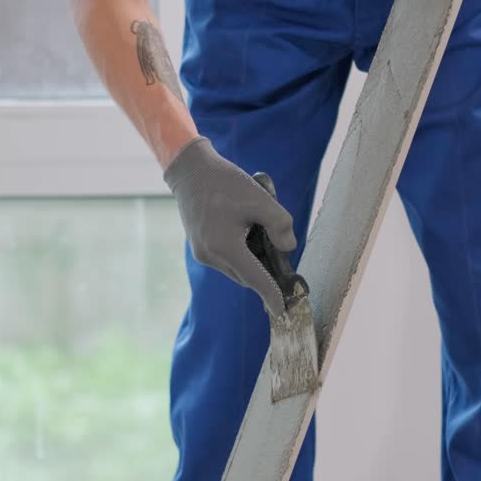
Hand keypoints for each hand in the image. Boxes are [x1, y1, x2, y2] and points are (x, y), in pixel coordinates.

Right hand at [164, 137, 296, 309]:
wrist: (192, 170)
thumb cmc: (226, 183)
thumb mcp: (261, 199)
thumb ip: (280, 225)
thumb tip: (288, 248)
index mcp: (224, 246)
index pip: (254, 279)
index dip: (270, 295)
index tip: (281, 310)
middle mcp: (210, 255)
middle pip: (246, 275)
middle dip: (264, 271)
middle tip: (280, 254)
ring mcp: (202, 253)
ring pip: (236, 268)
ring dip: (252, 260)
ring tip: (259, 233)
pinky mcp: (199, 247)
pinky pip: (226, 259)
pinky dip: (240, 253)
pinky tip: (246, 231)